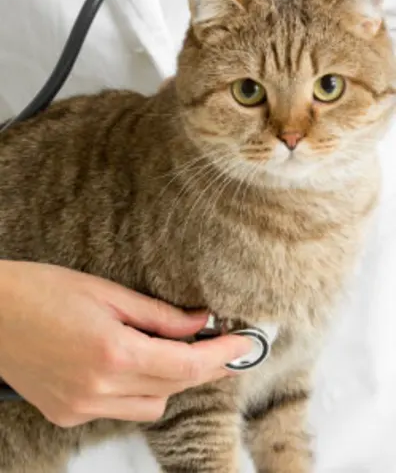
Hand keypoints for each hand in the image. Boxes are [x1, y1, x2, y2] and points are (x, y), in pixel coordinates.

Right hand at [0, 261, 250, 426]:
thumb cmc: (41, 290)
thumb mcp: (106, 292)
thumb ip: (158, 314)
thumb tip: (199, 322)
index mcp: (112, 354)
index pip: (186, 365)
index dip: (221, 356)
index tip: (243, 346)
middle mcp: (98, 390)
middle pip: (173, 388)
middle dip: (200, 366)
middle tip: (214, 341)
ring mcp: (80, 408)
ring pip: (150, 407)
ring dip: (168, 380)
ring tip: (162, 347)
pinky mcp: (66, 415)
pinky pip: (119, 409)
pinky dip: (135, 389)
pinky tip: (128, 361)